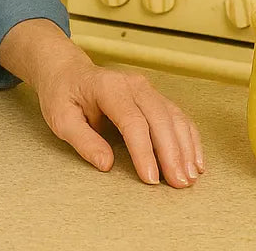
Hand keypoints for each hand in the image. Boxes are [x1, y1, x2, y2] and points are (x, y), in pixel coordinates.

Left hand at [0, 18, 203, 187]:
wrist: (67, 71)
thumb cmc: (62, 94)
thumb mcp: (60, 117)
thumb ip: (82, 140)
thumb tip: (106, 164)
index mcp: (107, 87)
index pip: (132, 121)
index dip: (144, 151)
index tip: (150, 178)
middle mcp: (132, 84)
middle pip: (159, 119)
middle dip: (172, 154)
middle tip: (179, 184)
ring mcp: (146, 89)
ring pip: (174, 118)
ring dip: (185, 148)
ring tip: (190, 177)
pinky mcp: (154, 97)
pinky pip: (178, 117)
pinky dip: (189, 139)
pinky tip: (195, 161)